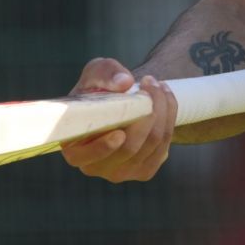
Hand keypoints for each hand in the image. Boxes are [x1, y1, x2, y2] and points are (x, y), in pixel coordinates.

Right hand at [58, 57, 177, 183]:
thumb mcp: (96, 72)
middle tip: (149, 82)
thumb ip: (104, 73)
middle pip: (129, 148)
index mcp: (74, 148)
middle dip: (146, 113)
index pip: (85, 157)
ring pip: (151, 144)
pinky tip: (165, 100)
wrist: (120, 101)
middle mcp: (95, 167)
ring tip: (158, 86)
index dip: (103, 148)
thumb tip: (124, 82)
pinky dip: (169, 119)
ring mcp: (121, 172)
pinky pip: (163, 147)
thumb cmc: (100, 88)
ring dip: (162, 110)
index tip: (119, 133)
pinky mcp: (144, 171)